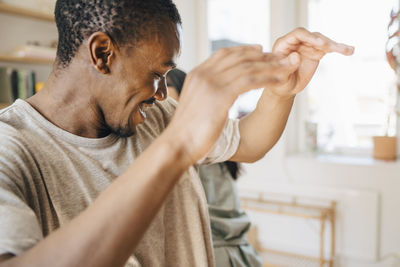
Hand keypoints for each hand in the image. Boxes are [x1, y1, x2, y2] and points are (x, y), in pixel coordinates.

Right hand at [167, 45, 299, 163]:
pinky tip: (279, 81)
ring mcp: (211, 83)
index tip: (261, 50)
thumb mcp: (196, 104)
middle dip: (262, 55)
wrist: (178, 144)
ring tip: (287, 67)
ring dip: (270, 66)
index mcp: (197, 74)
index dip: (245, 50)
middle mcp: (204, 74)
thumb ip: (206, 93)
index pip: (224, 53)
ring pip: (247, 67)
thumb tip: (220, 94)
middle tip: (280, 57)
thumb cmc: (188, 130)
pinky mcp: (221, 95)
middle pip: (238, 57)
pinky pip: (250, 80)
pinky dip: (267, 79)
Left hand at [269, 27, 354, 96]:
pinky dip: (338, 49)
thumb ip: (287, 67)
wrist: (285, 88)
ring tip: (348, 50)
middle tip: (333, 48)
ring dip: (335, 46)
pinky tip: (349, 50)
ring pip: (323, 42)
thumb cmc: (279, 83)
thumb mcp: (281, 78)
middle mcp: (296, 42)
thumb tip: (296, 55)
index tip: (320, 43)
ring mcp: (307, 46)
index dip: (310, 37)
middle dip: (324, 42)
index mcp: (283, 45)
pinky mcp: (315, 52)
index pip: (298, 34)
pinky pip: (328, 48)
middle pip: (313, 37)